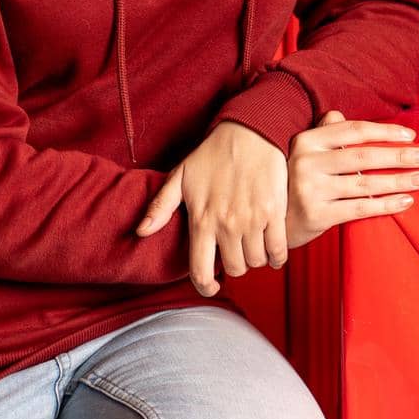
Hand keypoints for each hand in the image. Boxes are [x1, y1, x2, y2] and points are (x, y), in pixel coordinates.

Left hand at [134, 121, 287, 296]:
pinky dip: (277, 256)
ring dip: (255, 258)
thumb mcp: (180, 177)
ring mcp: (252, 219)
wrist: (249, 131)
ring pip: (256, 261)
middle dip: (235, 265)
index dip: (205, 287)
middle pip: (234, 269)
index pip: (200, 272)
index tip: (212, 287)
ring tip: (252, 245)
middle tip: (235, 252)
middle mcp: (226, 224)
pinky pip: (278, 250)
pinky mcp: (275, 212)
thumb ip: (160, 207)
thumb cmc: (212, 154)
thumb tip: (140, 232)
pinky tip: (273, 250)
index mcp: (201, 220)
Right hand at [284, 110, 418, 250]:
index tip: (410, 135)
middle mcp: (307, 163)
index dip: (384, 132)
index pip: (353, 131)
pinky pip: (359, 208)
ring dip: (398, 181)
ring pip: (364, 183)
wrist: (271, 224)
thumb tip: (337, 115)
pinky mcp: (316, 215)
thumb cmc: (295, 183)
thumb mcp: (303, 154)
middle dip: (398, 156)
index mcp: (306, 141)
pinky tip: (405, 201)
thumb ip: (323, 134)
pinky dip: (385, 204)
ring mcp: (310, 189)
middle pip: (363, 156)